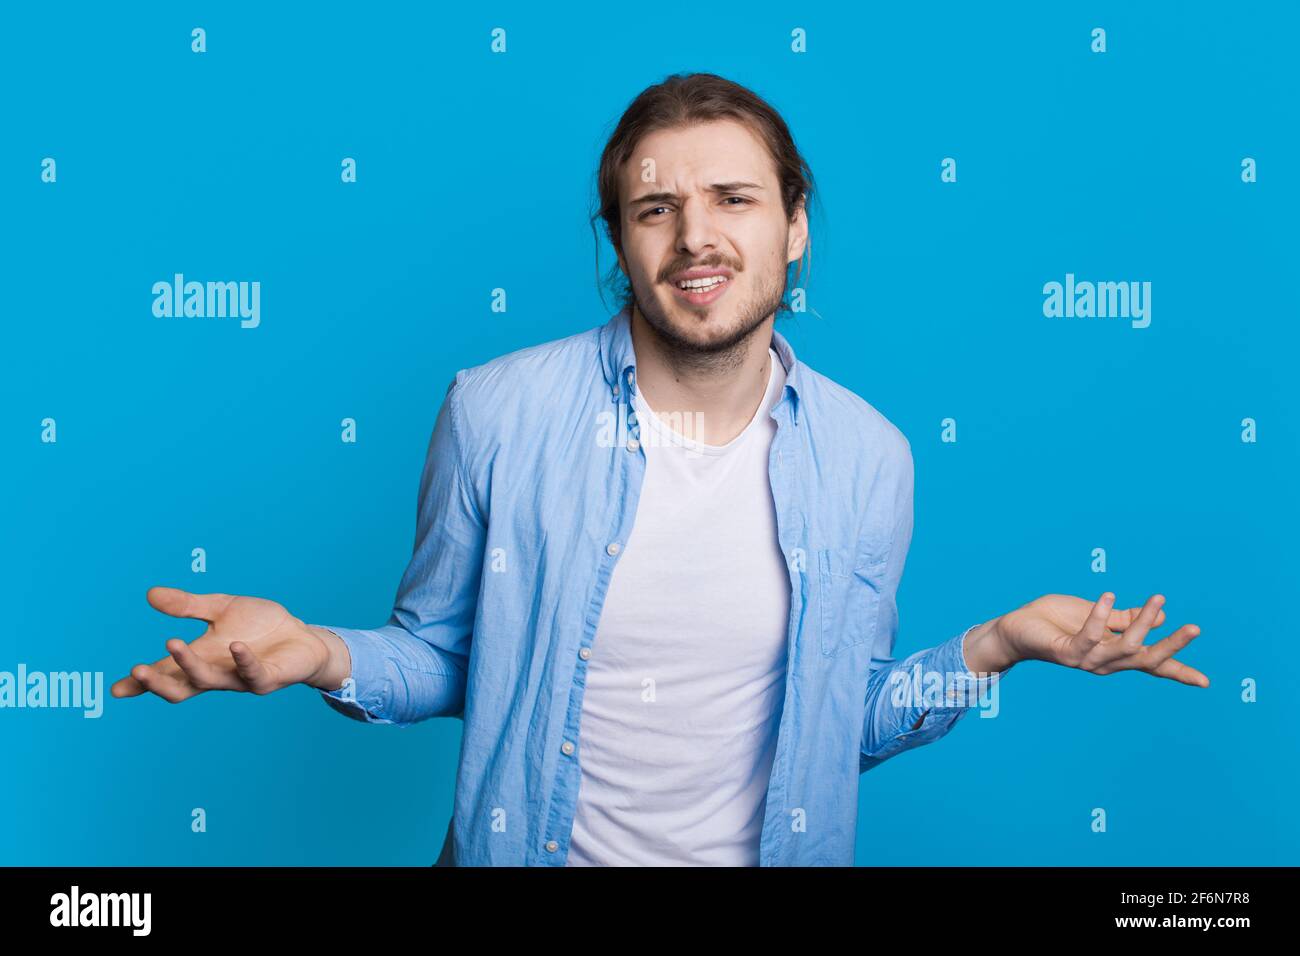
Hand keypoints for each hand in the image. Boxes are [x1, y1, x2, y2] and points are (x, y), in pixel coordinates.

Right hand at [111, 587, 346, 701]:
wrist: (303, 636)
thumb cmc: (259, 626)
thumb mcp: (221, 609)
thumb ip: (188, 605)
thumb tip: (150, 594)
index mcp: (201, 660)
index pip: (166, 674)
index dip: (142, 684)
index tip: (116, 688)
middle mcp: (217, 674)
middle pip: (180, 688)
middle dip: (157, 682)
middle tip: (137, 670)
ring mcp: (240, 680)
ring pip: (209, 681)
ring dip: (189, 665)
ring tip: (173, 644)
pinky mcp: (267, 679)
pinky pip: (253, 675)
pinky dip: (243, 660)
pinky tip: (236, 646)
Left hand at [991, 592, 1206, 686]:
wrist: (1016, 628)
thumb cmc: (1055, 621)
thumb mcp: (1096, 616)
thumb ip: (1123, 618)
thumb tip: (1157, 612)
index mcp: (1114, 654)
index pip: (1151, 665)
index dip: (1178, 672)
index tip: (1207, 682)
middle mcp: (1104, 662)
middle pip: (1147, 660)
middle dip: (1172, 645)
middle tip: (1195, 628)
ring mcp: (1086, 660)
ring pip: (1126, 648)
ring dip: (1144, 622)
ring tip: (1158, 598)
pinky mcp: (1066, 653)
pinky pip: (1090, 636)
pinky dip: (1101, 614)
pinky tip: (1108, 595)